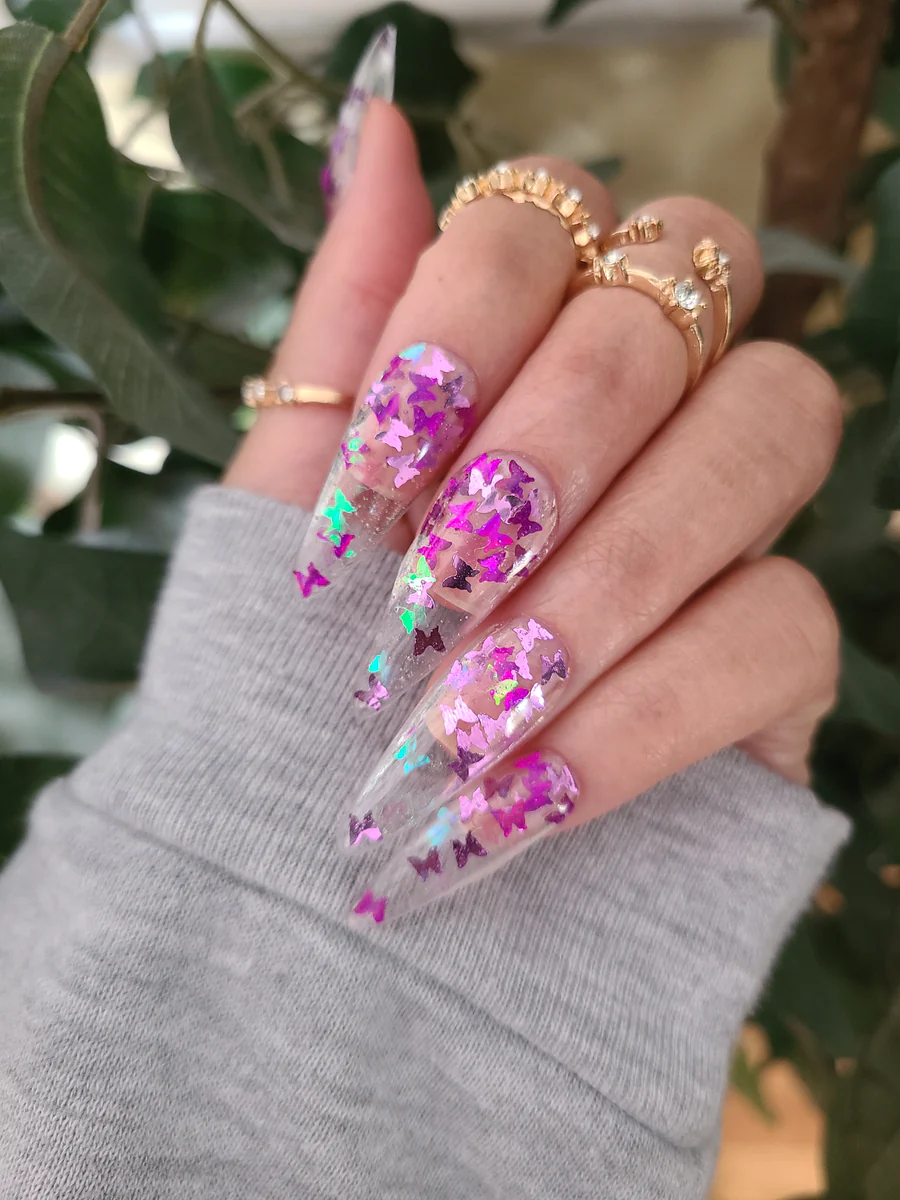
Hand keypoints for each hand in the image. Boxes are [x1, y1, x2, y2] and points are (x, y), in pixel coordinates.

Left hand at [225, 101, 839, 921]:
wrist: (334, 858)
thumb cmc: (302, 663)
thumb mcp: (294, 493)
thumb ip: (351, 317)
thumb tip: (379, 118)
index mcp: (521, 341)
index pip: (545, 219)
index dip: (464, 318)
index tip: (375, 464)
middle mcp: (647, 398)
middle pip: (682, 297)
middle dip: (552, 437)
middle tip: (435, 587)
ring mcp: (729, 515)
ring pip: (774, 428)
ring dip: (609, 570)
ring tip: (470, 703)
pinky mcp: (780, 650)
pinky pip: (786, 622)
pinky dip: (644, 707)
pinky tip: (528, 789)